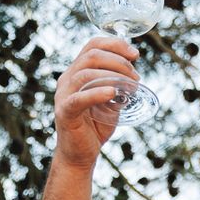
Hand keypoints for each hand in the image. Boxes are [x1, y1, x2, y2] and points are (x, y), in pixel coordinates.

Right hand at [51, 37, 139, 170]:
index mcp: (77, 72)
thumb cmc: (95, 128)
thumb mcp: (111, 103)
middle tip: (136, 76)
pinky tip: (113, 93)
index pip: (93, 46)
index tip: (135, 54)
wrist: (80, 155)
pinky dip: (97, 93)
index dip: (115, 44)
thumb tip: (134, 78)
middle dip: (118, 61)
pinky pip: (79, 98)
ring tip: (130, 87)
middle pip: (91, 56)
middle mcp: (67, 79)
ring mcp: (63, 95)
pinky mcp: (65, 112)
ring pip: (85, 73)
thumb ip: (118, 89)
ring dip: (112, 76)